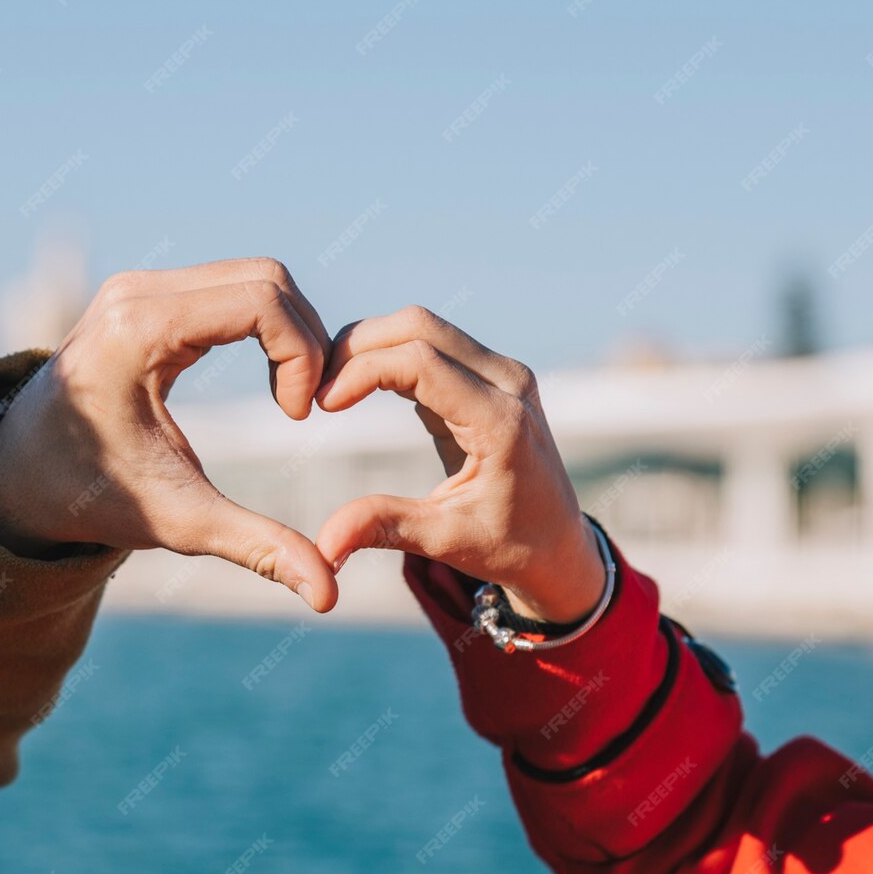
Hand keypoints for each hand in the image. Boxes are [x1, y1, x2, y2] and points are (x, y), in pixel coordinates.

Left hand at [0, 257, 338, 611]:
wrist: (22, 477)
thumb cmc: (94, 497)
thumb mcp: (179, 520)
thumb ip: (256, 548)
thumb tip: (327, 595)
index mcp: (140, 331)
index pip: (261, 302)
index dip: (302, 355)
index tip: (297, 417)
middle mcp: (137, 293)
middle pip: (267, 278)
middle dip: (306, 340)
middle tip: (305, 406)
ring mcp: (140, 287)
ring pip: (255, 276)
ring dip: (291, 333)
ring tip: (291, 398)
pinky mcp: (148, 294)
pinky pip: (233, 285)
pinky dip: (268, 326)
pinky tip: (271, 379)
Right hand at [313, 306, 604, 623]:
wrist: (558, 543)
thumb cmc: (508, 545)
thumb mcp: (446, 540)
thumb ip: (384, 529)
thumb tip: (322, 547)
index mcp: (501, 421)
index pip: (419, 362)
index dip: (361, 372)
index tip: (321, 404)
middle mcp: (508, 382)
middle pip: (418, 326)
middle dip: (358, 346)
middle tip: (314, 385)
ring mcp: (502, 373)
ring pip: (423, 326)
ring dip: (371, 346)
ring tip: (331, 385)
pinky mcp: (489, 375)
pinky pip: (432, 343)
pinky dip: (389, 355)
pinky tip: (357, 387)